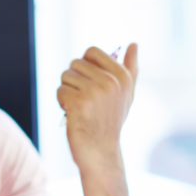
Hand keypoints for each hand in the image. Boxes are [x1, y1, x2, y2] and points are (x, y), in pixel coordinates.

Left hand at [57, 43, 138, 167]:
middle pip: (75, 64)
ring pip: (65, 77)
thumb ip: (131, 68)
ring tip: (80, 108)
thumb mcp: (126, 94)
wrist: (100, 152)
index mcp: (122, 76)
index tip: (91, 84)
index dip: (84, 67)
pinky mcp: (79, 103)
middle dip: (74, 80)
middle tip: (85, 100)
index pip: (91, 52)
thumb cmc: (110, 121)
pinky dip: (62, 103)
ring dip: (67, 92)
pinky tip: (73, 115)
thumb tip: (134, 43)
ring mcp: (95, 93)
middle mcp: (110, 82)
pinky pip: (60, 91)